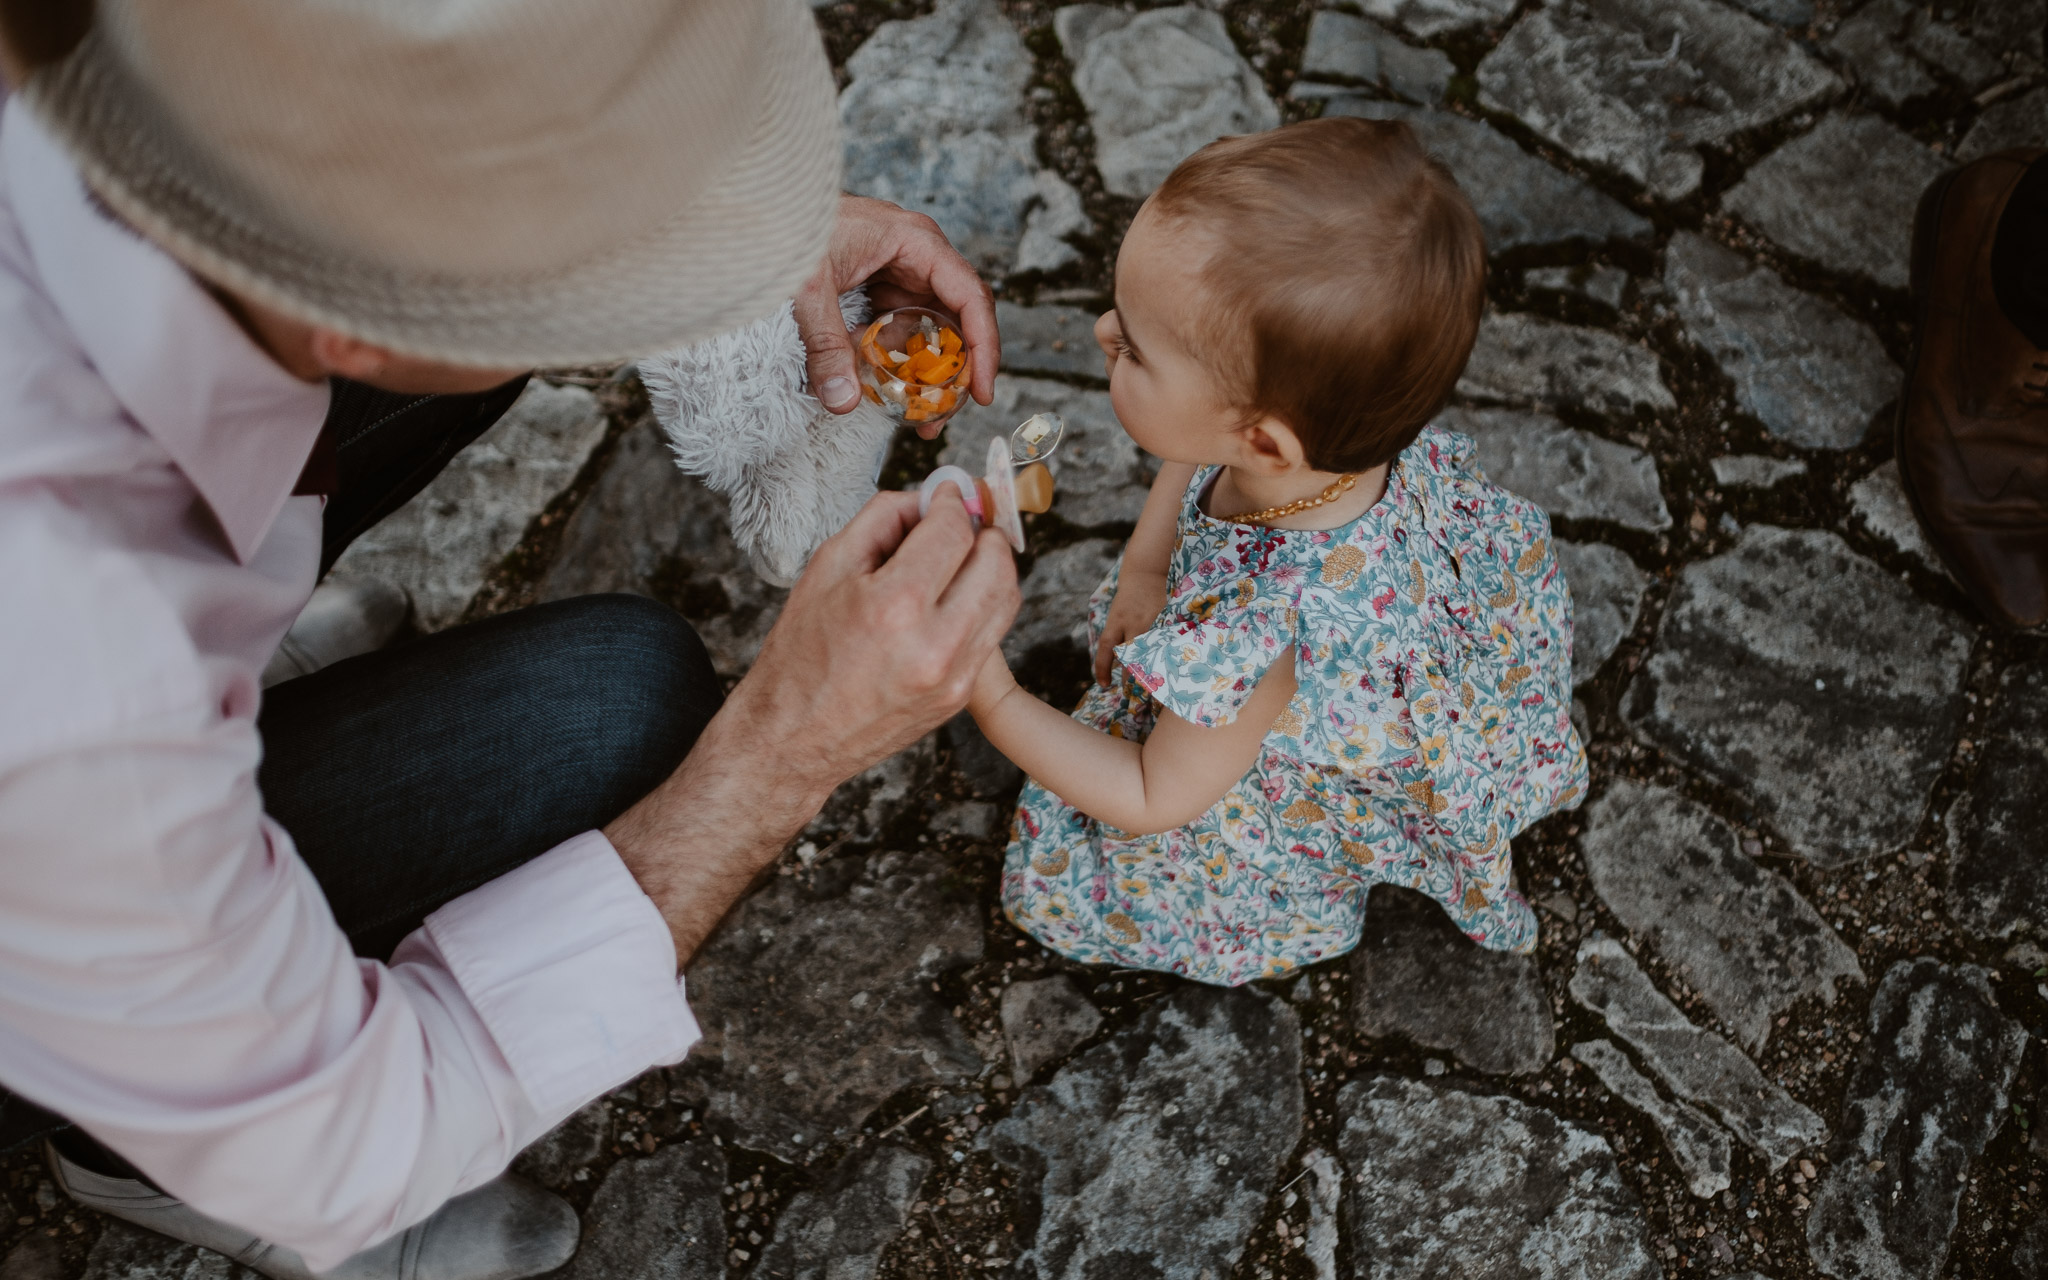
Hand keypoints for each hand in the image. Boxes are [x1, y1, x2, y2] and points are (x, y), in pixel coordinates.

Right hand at [605, 482, 1017, 964]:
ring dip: (991, 565)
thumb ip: (883, 518)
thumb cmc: (802, 653)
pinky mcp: (961, 697)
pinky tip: (954, 596)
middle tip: (960, 521)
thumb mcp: (828, 567)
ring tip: (961, 555)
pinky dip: (983, 603)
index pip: (954, 530)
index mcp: (895, 605)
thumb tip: (927, 497)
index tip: (946, 492)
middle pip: (996, 560)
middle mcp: (935, 644)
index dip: (953, 501)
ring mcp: (955, 676)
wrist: (794, 737)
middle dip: (982, 530)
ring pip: (1007, 597)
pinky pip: (993, 632)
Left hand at [792, 195, 999, 435]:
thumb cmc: (789, 224)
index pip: (971, 297)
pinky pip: (899, 329)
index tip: (981, 391)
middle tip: (939, 418)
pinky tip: (882, 388)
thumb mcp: (808, 287)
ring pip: (929, 330)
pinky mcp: (879, 287)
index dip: (984, 347)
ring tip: (913, 417)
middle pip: (957, 320)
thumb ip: (825, 344)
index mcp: (917, 242)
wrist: (759, 202)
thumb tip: (842, 401)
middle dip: (955, 373)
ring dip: (924, 372)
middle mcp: (918, 257)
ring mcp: (899, 272)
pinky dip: (895, 360)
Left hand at [1094, 570, 1168, 686]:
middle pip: (1130, 656)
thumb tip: (1122, 667)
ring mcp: (1153, 622)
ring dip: (1152, 671)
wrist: (1147, 572)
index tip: (1104, 685)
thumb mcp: (1118, 615)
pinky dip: (1170, 656)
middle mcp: (1133, 623)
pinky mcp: (1168, 619)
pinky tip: (1175, 669)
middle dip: (1130, 678)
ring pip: (1151, 652)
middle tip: (1133, 695)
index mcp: (1117, 622)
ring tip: (1155, 687)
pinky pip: (1169, 643)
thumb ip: (1119, 637)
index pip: (1106, 649)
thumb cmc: (1130, 599)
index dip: (1103, 668)